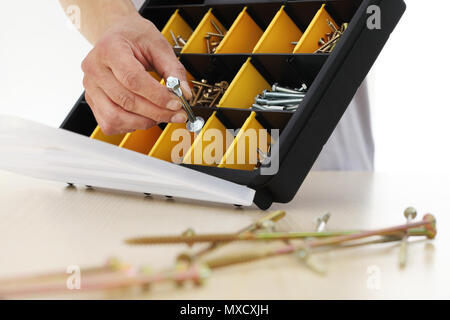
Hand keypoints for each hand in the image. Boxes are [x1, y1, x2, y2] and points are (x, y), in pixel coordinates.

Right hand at [81, 12, 191, 134]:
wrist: (116, 34)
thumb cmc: (134, 36)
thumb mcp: (158, 45)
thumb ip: (173, 70)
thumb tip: (184, 93)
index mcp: (109, 48)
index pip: (133, 79)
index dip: (158, 96)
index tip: (177, 103)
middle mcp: (95, 68)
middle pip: (126, 101)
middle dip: (157, 112)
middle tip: (177, 114)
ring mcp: (90, 87)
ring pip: (115, 117)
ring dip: (143, 122)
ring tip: (160, 115)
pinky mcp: (92, 101)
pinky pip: (109, 124)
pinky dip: (130, 125)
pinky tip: (143, 117)